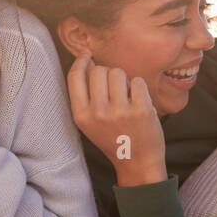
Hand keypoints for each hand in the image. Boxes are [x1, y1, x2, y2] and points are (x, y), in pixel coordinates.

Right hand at [65, 51, 165, 186]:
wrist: (136, 161)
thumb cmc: (113, 138)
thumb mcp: (89, 122)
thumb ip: (85, 94)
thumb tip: (87, 60)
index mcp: (81, 115)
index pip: (75, 77)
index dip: (81, 61)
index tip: (87, 54)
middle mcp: (97, 113)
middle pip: (98, 70)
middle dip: (107, 74)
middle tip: (114, 90)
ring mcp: (120, 111)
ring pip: (118, 73)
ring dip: (123, 80)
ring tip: (126, 97)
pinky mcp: (141, 109)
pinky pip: (137, 81)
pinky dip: (139, 88)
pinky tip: (138, 103)